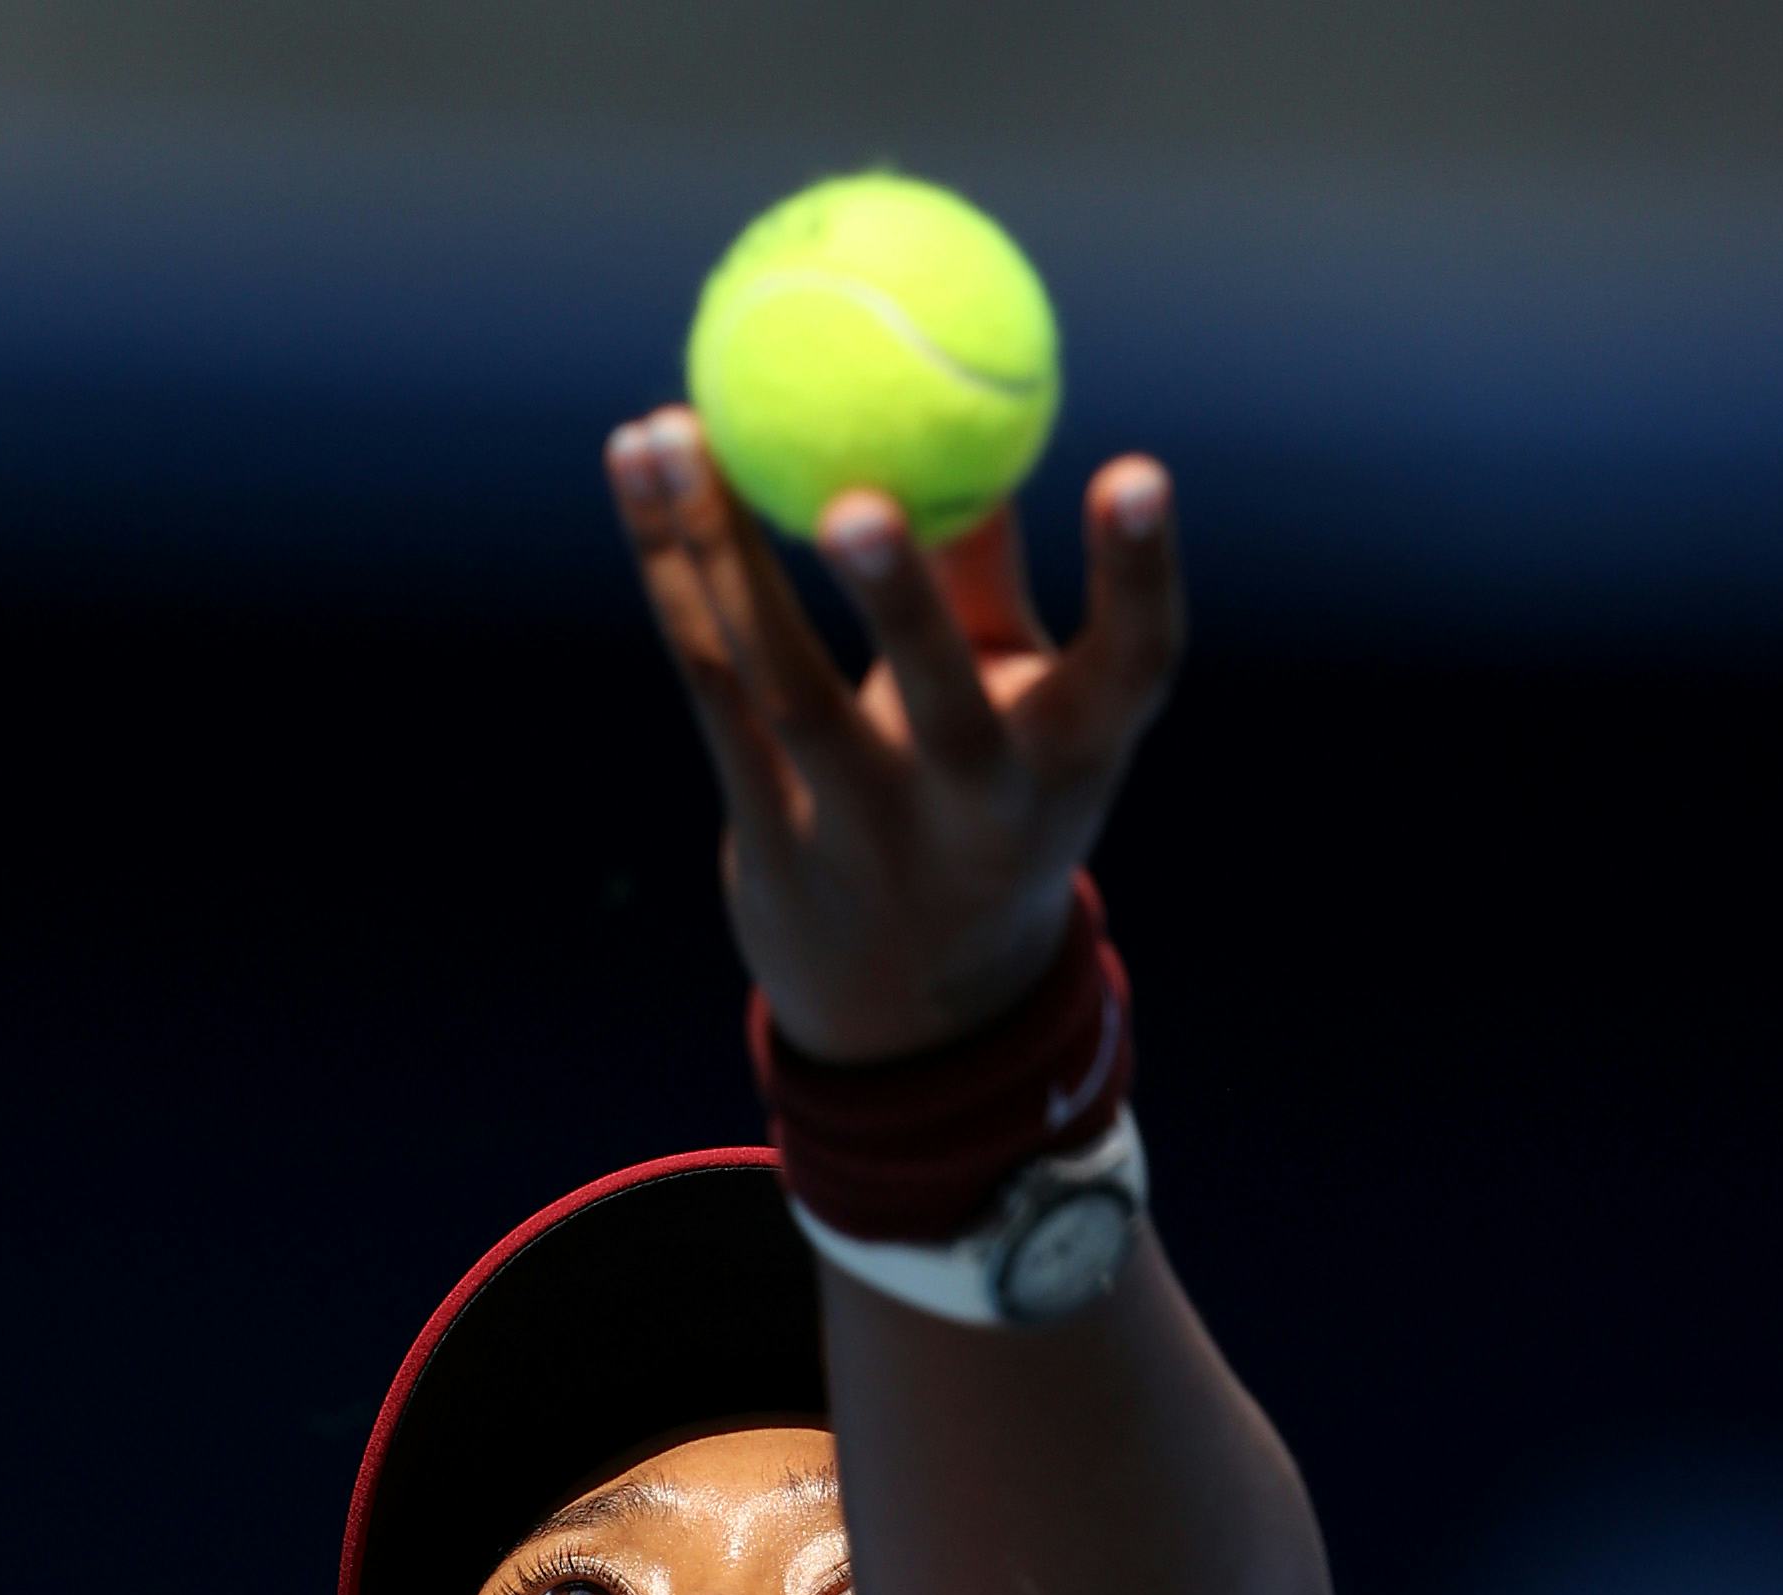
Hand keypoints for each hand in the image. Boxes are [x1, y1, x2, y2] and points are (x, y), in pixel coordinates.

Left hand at [605, 406, 1182, 1065]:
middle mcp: (978, 811)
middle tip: (854, 503)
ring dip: (726, 553)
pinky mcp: (772, 837)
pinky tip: (642, 465)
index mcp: (1073, 761)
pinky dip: (675, 571)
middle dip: (904, 609)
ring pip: (788, 688)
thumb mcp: (1019, 701)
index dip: (1139, 575)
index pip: (1133, 665)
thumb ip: (988, 570)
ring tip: (671, 429)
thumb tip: (967, 400)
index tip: (1136, 470)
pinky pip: (714, 684)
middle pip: (945, 706)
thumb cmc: (981, 797)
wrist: (909, 1006)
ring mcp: (869, 836)